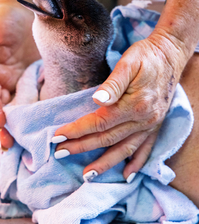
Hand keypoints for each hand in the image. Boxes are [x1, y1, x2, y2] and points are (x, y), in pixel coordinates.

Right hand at [0, 1, 38, 148]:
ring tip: (26, 146)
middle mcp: (4, 85)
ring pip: (19, 112)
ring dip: (20, 129)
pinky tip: (49, 128)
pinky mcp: (38, 86)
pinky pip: (39, 103)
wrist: (28, 10)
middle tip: (9, 144)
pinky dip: (41, 117)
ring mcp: (21, 87)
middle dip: (3, 129)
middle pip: (2, 111)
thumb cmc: (3, 19)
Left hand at [53, 32, 188, 181]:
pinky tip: (126, 175)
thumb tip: (98, 100)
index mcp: (135, 104)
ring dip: (105, 164)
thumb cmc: (146, 56)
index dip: (77, 130)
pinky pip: (146, 149)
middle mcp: (144, 119)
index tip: (57, 136)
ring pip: (125, 149)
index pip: (99, 123)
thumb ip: (113, 84)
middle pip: (107, 139)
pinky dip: (136, 163)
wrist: (171, 54)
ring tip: (87, 175)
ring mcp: (151, 125)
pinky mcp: (156, 125)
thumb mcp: (128, 63)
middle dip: (81, 147)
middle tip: (59, 153)